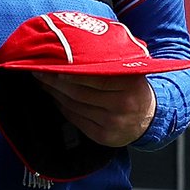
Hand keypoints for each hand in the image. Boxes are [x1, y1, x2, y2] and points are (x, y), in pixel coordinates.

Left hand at [31, 71, 155, 147]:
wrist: (149, 118)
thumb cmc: (133, 88)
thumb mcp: (129, 72)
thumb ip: (109, 63)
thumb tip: (74, 53)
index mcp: (130, 85)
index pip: (95, 78)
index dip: (72, 73)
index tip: (54, 66)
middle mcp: (122, 105)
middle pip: (79, 93)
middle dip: (55, 83)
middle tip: (39, 72)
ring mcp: (112, 123)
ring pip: (75, 106)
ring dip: (55, 94)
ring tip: (44, 83)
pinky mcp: (103, 136)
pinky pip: (76, 119)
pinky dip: (63, 108)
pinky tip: (56, 99)